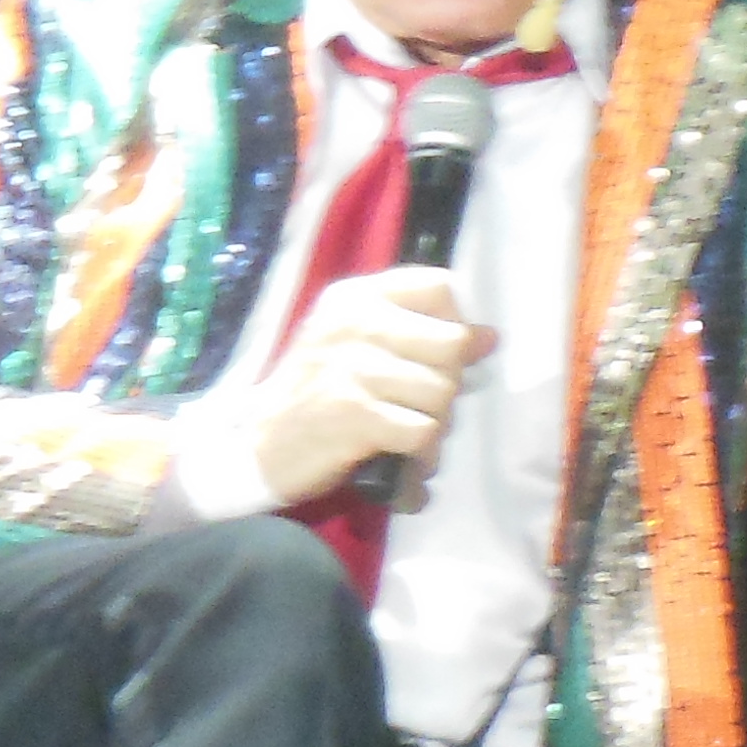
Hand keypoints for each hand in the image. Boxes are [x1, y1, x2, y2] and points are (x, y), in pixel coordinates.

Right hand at [247, 268, 496, 504]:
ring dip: (436, 425)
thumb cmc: (312, 392)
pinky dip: (421, 455)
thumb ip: (418, 332)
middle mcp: (356, 323)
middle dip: (448, 383)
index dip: (454, 325)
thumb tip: (489, 337)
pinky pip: (423, 432)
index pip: (439, 287)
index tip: (437, 355)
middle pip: (451, 344)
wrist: (258, 445)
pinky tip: (405, 459)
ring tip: (409, 433)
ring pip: (442, 393)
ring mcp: (354, 369)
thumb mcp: (353, 344)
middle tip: (422, 404)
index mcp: (357, 297)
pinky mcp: (355, 415)